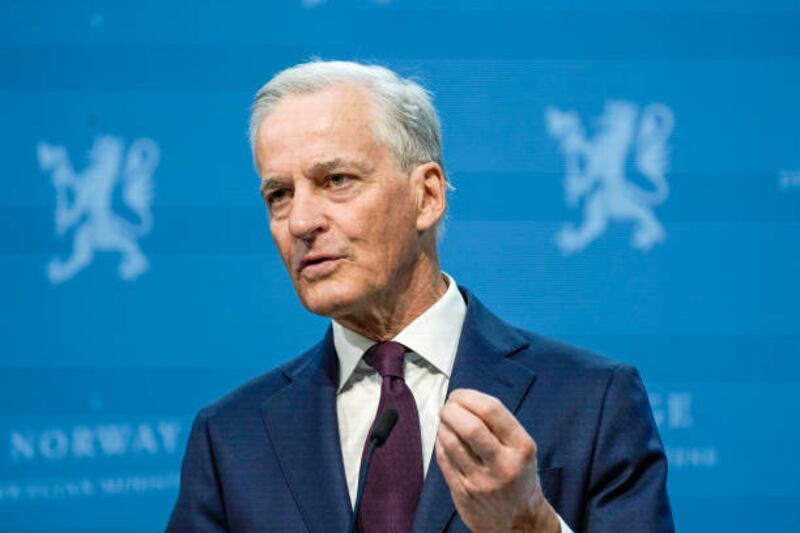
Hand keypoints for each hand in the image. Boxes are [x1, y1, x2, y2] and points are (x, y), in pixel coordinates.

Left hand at [435, 389, 559, 531]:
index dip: (469, 396)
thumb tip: (464, 399)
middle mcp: (503, 465)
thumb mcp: (522, 449)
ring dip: (443, 424)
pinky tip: (443, 436)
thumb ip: (499, 425)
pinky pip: (444, 458)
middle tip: (449, 406)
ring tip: (445, 420)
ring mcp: (481, 481)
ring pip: (452, 442)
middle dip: (452, 409)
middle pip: (470, 426)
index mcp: (522, 448)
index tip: (460, 395)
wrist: (519, 522)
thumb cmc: (518, 475)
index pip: (492, 410)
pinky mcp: (463, 492)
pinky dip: (440, 441)